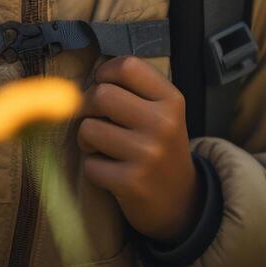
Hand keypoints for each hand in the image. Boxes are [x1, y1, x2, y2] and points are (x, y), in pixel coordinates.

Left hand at [77, 55, 200, 242]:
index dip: (105, 73)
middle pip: (101, 95)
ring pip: (88, 129)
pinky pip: (90, 164)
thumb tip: (85, 79)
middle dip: (88, 107)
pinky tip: (111, 170)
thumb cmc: (160, 147)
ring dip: (87, 139)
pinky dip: (94, 168)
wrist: (181, 200)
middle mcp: (163, 123)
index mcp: (171, 100)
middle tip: (98, 120)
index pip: (128, 66)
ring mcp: (148, 154)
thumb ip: (133, 89)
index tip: (105, 86)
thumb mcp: (162, 112)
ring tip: (104, 147)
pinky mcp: (132, 182)